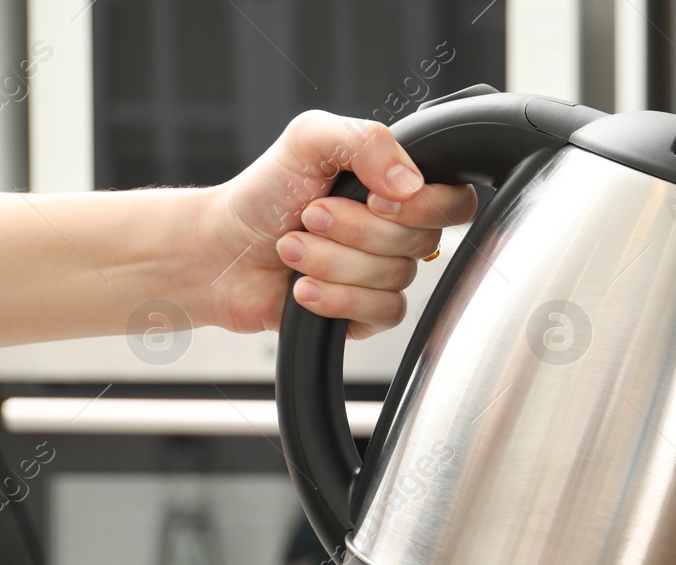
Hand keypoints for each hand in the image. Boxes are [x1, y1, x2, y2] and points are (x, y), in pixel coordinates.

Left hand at [204, 111, 476, 339]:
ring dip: (331, 262)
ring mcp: (385, 274)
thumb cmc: (264, 194)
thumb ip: (366, 141)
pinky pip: (382, 313)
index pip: (456, 201)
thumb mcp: (309, 139)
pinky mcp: (369, 313)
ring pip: (395, 278)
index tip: (375, 198)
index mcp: (396, 186)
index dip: (423, 206)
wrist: (219, 250)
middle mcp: (398, 231)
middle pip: (422, 242)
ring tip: (292, 249)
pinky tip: (302, 287)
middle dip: (355, 230)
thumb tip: (410, 183)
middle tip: (311, 215)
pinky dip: (335, 299)